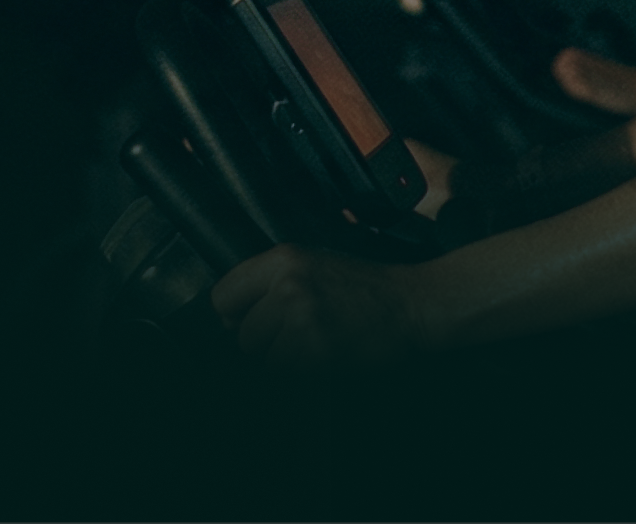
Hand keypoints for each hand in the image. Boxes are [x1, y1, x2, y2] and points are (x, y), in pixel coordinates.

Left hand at [212, 245, 430, 366]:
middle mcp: (289, 285)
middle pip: (244, 337)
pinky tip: (329, 358)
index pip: (223, 297)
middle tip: (305, 334)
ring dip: (288, 362)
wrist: (412, 305)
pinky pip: (289, 377)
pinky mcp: (318, 351)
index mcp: (283, 258)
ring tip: (320, 346)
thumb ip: (269, 284)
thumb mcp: (313, 266)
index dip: (239, 316)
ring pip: (266, 361)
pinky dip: (306, 375)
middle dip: (269, 344)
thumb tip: (227, 321)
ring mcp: (303, 318)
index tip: (261, 322)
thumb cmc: (365, 290)